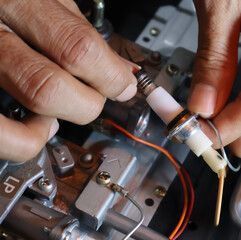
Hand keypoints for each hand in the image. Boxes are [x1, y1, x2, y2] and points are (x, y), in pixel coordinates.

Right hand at [0, 0, 137, 161]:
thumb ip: (78, 32)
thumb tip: (120, 69)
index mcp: (21, 0)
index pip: (78, 48)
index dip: (110, 76)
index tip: (123, 86)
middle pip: (51, 87)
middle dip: (89, 103)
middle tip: (96, 98)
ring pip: (24, 106)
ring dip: (60, 118)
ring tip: (62, 112)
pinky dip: (24, 139)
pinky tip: (35, 124)